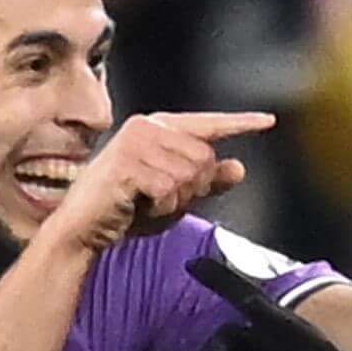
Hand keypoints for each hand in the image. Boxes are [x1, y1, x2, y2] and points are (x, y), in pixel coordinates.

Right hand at [43, 111, 275, 257]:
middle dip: (192, 190)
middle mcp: (147, 127)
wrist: (82, 229)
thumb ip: (205, 182)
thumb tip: (239, 168)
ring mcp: (136, 143)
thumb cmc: (125, 211)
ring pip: (189, 176)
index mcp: (158, 127)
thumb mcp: (173, 197)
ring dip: (174, 201)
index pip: (207, 124)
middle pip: (204, 158)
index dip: (239, 124)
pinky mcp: (128, 164)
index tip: (268, 121)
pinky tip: (136, 207)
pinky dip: (160, 208)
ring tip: (145, 204)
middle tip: (160, 202)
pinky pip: (169, 190)